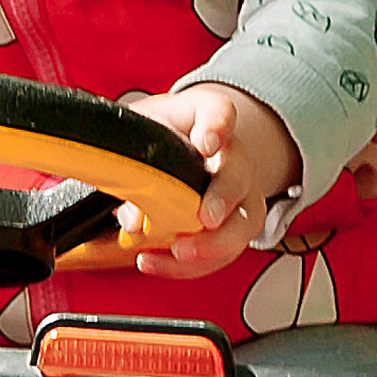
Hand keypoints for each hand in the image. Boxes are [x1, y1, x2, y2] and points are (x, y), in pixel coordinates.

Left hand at [118, 86, 300, 280]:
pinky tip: (158, 262)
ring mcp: (238, 192)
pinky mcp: (233, 227)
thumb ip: (129, 168)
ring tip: (179, 252)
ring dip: (215, 243)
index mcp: (205, 118)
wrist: (179, 147)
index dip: (217, 126)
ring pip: (246, 220)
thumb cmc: (159, 136)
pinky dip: (193, 264)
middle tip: (205, 218)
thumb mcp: (136, 135)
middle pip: (239, 173)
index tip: (207, 142)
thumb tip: (133, 218)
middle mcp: (231, 155)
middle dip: (223, 198)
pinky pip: (224, 251)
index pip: (219, 111)